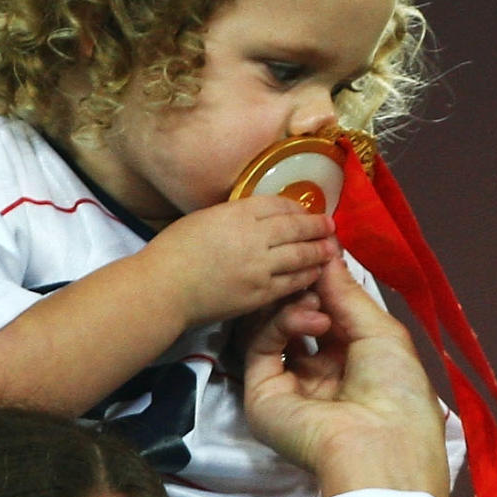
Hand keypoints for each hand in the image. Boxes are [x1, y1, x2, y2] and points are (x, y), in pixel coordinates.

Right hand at [143, 196, 338, 324]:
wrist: (164, 288)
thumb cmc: (173, 251)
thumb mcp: (203, 218)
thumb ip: (233, 215)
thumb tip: (255, 216)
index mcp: (236, 212)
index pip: (277, 204)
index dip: (297, 207)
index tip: (307, 210)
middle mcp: (254, 236)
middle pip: (296, 227)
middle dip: (317, 226)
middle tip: (331, 226)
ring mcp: (260, 265)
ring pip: (300, 255)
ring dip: (319, 251)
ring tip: (331, 249)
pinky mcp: (260, 292)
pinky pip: (293, 281)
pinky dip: (308, 275)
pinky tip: (316, 272)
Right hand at [241, 270, 452, 496]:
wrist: (381, 444)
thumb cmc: (397, 391)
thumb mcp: (382, 332)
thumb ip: (349, 294)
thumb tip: (328, 256)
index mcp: (357, 364)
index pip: (330, 316)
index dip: (327, 285)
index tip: (324, 252)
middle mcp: (322, 375)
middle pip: (298, 320)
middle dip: (306, 290)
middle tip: (314, 269)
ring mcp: (290, 385)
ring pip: (274, 329)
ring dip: (294, 304)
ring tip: (317, 299)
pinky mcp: (263, 395)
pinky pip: (260, 347)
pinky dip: (282, 322)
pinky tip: (311, 317)